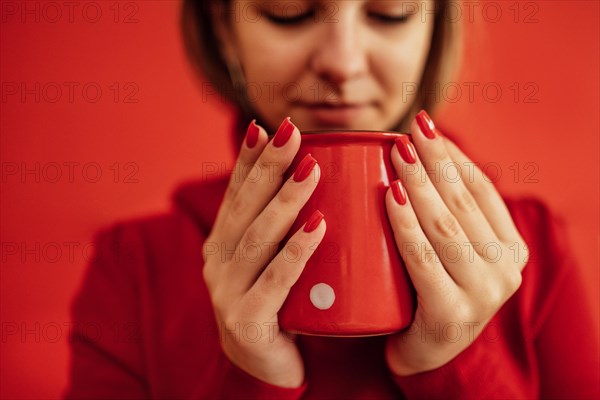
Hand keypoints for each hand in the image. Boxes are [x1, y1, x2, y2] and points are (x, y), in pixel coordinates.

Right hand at [202, 118, 325, 387]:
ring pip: (258, 237)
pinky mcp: (246, 319)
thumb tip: (319, 177)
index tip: (270, 126)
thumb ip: (283, 226)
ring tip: (312, 169)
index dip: (249, 158)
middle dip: (269, 167)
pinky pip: (275, 281)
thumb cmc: (277, 304)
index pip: (235, 192)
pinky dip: (296, 251)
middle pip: (245, 206)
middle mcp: (217, 261)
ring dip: (285, 200)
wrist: (263, 368)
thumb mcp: (271, 260)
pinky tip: (318, 225)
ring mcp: (226, 291)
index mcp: (222, 242)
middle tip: (293, 133)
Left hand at [384, 111, 528, 375]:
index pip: (481, 189)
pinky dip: (405, 224)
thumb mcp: (450, 251)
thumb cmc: (430, 290)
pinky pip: (423, 258)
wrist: (423, 352)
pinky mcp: (451, 313)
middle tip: (407, 130)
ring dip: (418, 183)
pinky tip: (389, 196)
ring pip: (444, 225)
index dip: (452, 155)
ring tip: (397, 152)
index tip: (424, 126)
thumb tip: (414, 149)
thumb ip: (446, 213)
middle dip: (433, 160)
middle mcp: (506, 269)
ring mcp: (482, 294)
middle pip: (463, 202)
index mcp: (511, 248)